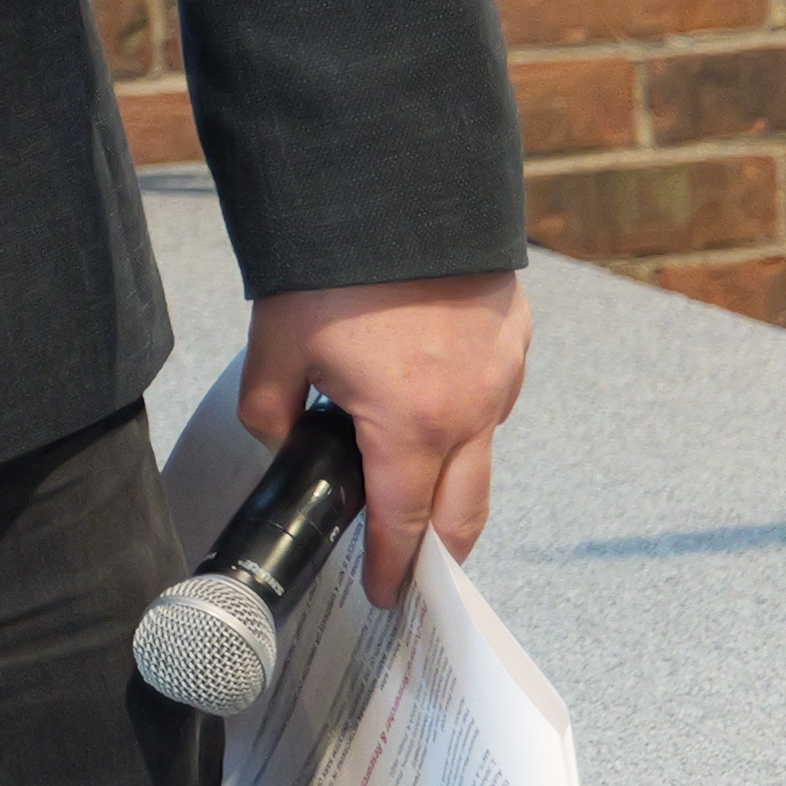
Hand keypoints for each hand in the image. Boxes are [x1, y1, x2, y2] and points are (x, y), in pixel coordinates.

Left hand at [242, 271, 531, 605]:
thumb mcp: (277, 346)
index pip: (404, 524)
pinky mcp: (515, 340)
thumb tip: (278, 439)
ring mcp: (504, 376)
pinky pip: (494, 400)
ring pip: (484, 454)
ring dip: (455, 481)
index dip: (394, 568)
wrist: (401, 189)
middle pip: (465, 512)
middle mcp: (473, 412)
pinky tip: (432, 407)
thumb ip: (271, 410)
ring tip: (416, 489)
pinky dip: (467, 419)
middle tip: (416, 572)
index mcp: (413, 426)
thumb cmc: (336, 266)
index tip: (386, 596)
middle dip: (440, 552)